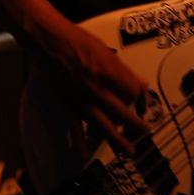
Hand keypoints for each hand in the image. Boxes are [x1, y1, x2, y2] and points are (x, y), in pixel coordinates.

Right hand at [35, 21, 147, 154]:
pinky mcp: (67, 104)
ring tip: (129, 151)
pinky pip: (74, 128)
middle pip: (123, 113)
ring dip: (117, 140)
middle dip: (136, 124)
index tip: (140, 98)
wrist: (49, 41)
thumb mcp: (105, 49)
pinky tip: (84, 155)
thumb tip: (139, 83)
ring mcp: (81, 100)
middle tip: (145, 131)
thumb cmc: (77, 39)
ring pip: (103, 125)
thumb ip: (122, 69)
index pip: (132, 93)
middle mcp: (98, 90)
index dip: (139, 96)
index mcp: (109, 73)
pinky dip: (79, 143)